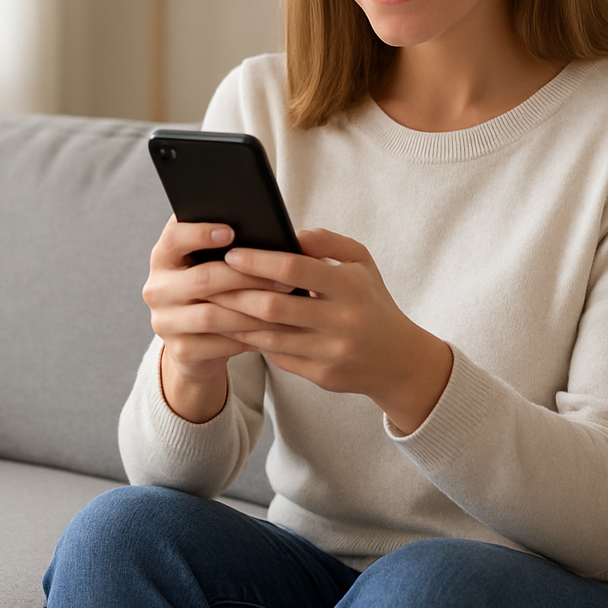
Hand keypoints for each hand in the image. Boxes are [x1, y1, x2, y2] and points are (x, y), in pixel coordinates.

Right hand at [142, 215, 296, 422]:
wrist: (195, 345)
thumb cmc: (212, 294)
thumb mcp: (210, 266)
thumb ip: (226, 249)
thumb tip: (267, 233)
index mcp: (163, 258)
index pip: (174, 238)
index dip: (200, 233)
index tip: (232, 230)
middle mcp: (157, 288)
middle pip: (202, 278)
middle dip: (247, 277)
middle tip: (285, 277)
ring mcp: (165, 322)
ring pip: (212, 315)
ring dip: (252, 311)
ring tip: (284, 305)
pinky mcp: (180, 350)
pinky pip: (218, 343)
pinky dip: (247, 337)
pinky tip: (272, 332)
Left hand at [208, 229, 453, 433]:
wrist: (399, 359)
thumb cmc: (372, 301)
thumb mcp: (361, 263)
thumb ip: (327, 242)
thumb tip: (289, 231)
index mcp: (350, 286)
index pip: (294, 269)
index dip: (258, 261)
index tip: (231, 254)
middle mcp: (342, 321)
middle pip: (274, 306)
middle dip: (236, 292)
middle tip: (208, 280)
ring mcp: (331, 352)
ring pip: (270, 336)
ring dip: (237, 320)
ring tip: (213, 305)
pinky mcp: (322, 376)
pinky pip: (278, 357)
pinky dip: (254, 341)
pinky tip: (235, 328)